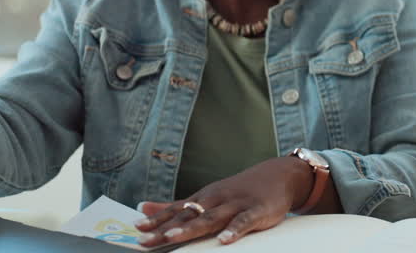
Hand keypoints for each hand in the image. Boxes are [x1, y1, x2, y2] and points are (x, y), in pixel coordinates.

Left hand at [134, 156, 311, 245]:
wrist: (279, 175)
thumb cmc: (239, 190)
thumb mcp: (206, 196)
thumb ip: (175, 205)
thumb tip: (142, 207)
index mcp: (203, 198)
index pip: (176, 211)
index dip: (156, 221)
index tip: (136, 230)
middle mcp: (216, 199)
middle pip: (188, 215)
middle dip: (167, 228)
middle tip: (146, 239)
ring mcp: (236, 204)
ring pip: (212, 217)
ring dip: (193, 227)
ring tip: (174, 237)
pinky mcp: (256, 211)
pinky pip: (244, 221)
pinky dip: (234, 230)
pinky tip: (225, 240)